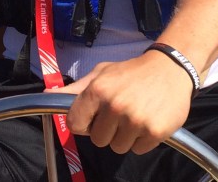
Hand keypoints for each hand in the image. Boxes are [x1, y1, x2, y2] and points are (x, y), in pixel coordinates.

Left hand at [55, 52, 193, 154]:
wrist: (171, 68)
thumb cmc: (131, 72)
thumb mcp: (101, 74)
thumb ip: (75, 89)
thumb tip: (46, 96)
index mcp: (98, 90)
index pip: (75, 124)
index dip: (84, 122)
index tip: (95, 115)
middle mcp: (115, 106)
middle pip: (97, 140)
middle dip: (107, 129)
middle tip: (121, 111)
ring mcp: (135, 120)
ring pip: (117, 147)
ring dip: (125, 136)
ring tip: (135, 114)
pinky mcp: (154, 132)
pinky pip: (138, 150)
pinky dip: (142, 139)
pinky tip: (148, 119)